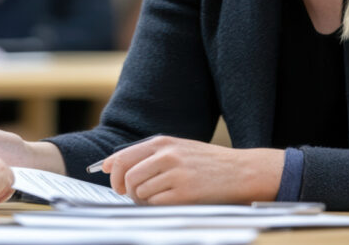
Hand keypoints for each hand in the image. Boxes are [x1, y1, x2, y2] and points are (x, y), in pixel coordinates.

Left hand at [102, 136, 284, 204]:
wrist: (240, 171)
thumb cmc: (207, 162)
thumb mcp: (179, 148)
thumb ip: (150, 154)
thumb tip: (114, 165)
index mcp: (162, 142)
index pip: (123, 156)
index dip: (112, 170)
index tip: (109, 176)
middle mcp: (166, 156)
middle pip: (128, 176)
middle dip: (126, 189)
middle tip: (133, 194)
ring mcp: (175, 174)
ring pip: (140, 192)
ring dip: (143, 199)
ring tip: (157, 197)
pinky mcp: (184, 193)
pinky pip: (156, 204)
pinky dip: (157, 206)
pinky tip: (169, 201)